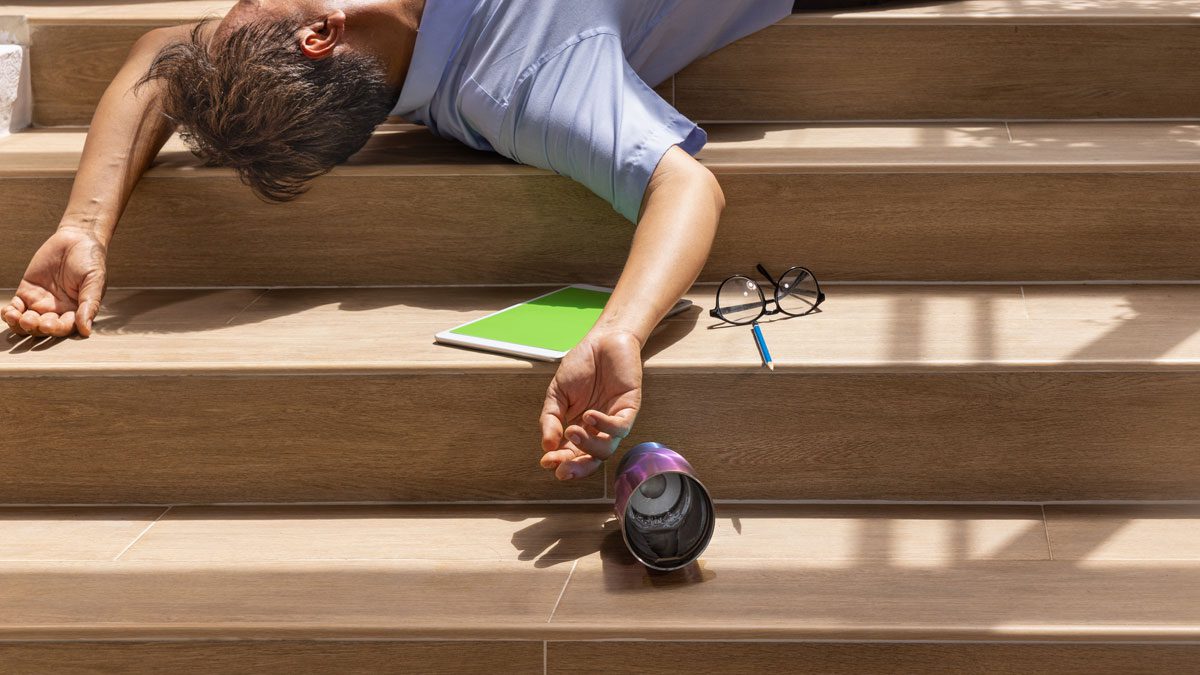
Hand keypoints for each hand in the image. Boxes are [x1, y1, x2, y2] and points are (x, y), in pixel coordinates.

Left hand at [3, 228, 107, 337]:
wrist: (76, 239)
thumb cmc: (90, 260)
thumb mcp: (94, 281)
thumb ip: (90, 304)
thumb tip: (86, 329)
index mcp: (76, 311)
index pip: (65, 328)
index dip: (56, 330)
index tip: (49, 325)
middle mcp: (58, 310)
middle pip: (44, 328)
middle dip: (36, 328)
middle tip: (32, 320)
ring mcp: (41, 302)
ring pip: (27, 322)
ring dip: (20, 324)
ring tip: (17, 317)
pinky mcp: (27, 291)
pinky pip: (16, 307)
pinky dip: (10, 313)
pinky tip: (8, 311)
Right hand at [540, 330, 642, 479]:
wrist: (602, 341)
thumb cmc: (581, 365)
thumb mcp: (557, 392)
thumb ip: (551, 418)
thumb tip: (546, 445)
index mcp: (578, 427)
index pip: (570, 454)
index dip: (560, 461)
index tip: (547, 461)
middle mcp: (597, 430)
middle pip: (590, 459)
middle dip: (576, 467)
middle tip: (561, 467)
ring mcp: (613, 421)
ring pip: (605, 449)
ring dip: (587, 446)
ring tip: (573, 431)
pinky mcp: (629, 409)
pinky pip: (620, 428)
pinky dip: (604, 426)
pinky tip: (590, 415)